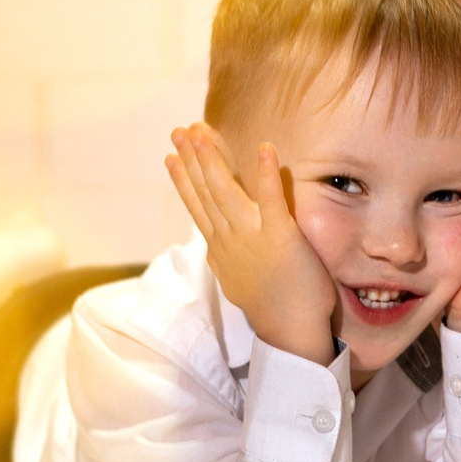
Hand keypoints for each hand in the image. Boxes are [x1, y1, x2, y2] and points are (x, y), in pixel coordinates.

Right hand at [166, 123, 338, 365]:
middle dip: (191, 158)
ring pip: (225, 191)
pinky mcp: (279, 234)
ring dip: (212, 159)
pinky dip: (265, 173)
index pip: (197, 206)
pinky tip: (265, 148)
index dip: (183, 179)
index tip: (170, 156)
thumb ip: (222, 258)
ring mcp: (251, 235)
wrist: (290, 331)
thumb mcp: (235, 279)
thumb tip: (211, 247)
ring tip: (203, 132)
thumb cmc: (270, 305)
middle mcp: (229, 237)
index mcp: (220, 246)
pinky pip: (271, 199)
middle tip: (180, 130)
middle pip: (205, 191)